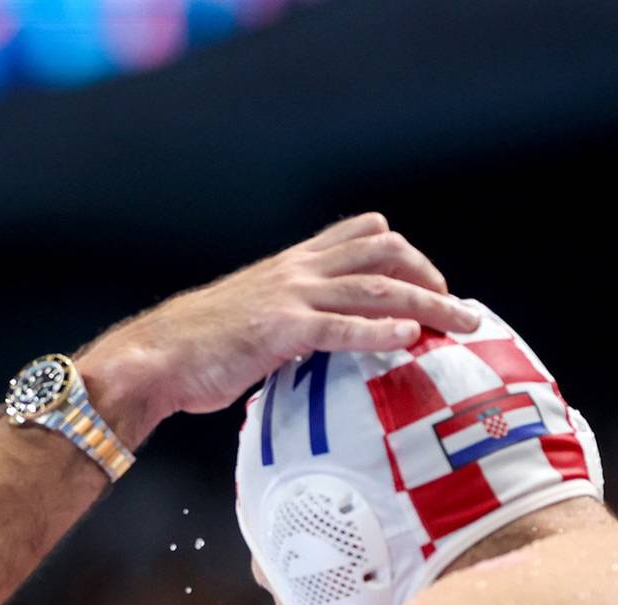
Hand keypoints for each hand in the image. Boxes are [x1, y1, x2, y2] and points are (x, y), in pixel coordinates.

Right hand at [79, 213, 479, 429]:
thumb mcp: (248, 321)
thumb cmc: (194, 349)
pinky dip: (382, 331)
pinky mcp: (282, 331)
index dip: (403, 252)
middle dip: (428, 272)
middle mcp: (296, 272)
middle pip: (383, 250)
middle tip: (453, 305)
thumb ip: (286, 324)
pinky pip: (344, 327)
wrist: (156, 357)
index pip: (360, 234)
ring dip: (428, 302)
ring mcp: (291, 298)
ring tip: (461, 321)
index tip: (425, 281)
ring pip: (378, 287)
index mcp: (289, 266)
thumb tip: (311, 348)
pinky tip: (410, 340)